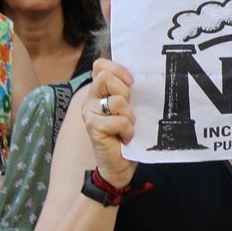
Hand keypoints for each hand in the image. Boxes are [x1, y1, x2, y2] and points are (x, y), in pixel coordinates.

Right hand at [86, 59, 137, 188]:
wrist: (120, 164)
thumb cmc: (126, 134)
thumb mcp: (130, 107)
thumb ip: (128, 91)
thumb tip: (141, 76)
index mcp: (99, 91)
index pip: (100, 65)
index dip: (117, 69)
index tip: (131, 82)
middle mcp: (90, 99)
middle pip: (105, 76)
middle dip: (125, 91)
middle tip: (129, 109)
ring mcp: (89, 112)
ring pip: (116, 100)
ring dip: (129, 115)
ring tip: (127, 127)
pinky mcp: (93, 127)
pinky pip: (118, 120)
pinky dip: (128, 130)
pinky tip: (125, 138)